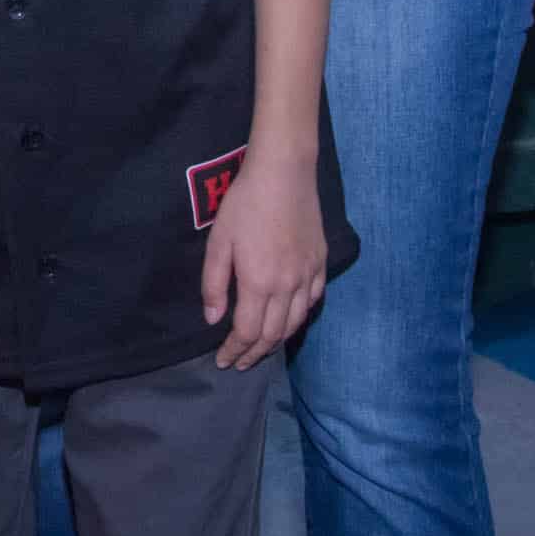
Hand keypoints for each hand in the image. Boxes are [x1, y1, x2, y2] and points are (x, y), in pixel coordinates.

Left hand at [204, 148, 329, 367]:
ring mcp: (308, 275)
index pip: (248, 332)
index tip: (223, 360)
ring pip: (295, 323)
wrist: (284, 173)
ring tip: (261, 349)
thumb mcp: (219, 242)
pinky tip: (288, 321)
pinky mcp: (321, 263)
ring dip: (277, 342)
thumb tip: (213, 320)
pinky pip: (313, 301)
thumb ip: (215, 284)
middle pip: (273, 334)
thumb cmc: (245, 204)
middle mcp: (287, 285)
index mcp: (259, 282)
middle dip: (253, 354)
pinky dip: (299, 318)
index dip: (234, 351)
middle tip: (239, 363)